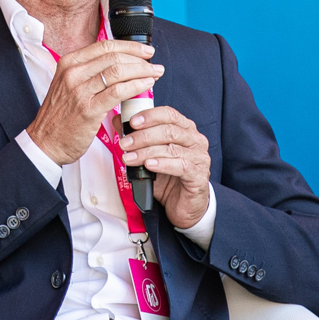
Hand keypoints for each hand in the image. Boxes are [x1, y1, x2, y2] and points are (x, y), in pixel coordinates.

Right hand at [24, 40, 161, 166]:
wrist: (45, 142)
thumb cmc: (61, 116)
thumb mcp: (69, 85)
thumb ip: (90, 73)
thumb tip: (120, 65)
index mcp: (69, 63)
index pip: (105, 46)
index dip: (130, 46)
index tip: (145, 51)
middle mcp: (73, 73)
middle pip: (114, 57)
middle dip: (140, 59)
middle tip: (154, 64)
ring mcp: (79, 91)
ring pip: (118, 72)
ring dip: (142, 71)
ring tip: (155, 74)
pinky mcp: (88, 109)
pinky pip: (118, 92)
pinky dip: (136, 86)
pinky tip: (146, 86)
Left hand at [119, 106, 210, 229]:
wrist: (184, 205)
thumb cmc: (169, 178)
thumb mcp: (150, 155)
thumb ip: (137, 137)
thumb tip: (118, 120)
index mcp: (185, 130)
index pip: (169, 114)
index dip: (150, 116)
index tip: (132, 122)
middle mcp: (195, 140)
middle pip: (169, 131)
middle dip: (143, 136)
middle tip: (124, 143)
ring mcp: (200, 158)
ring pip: (171, 149)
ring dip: (146, 152)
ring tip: (129, 158)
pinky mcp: (199, 175)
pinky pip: (181, 166)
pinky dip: (162, 164)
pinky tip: (149, 165)